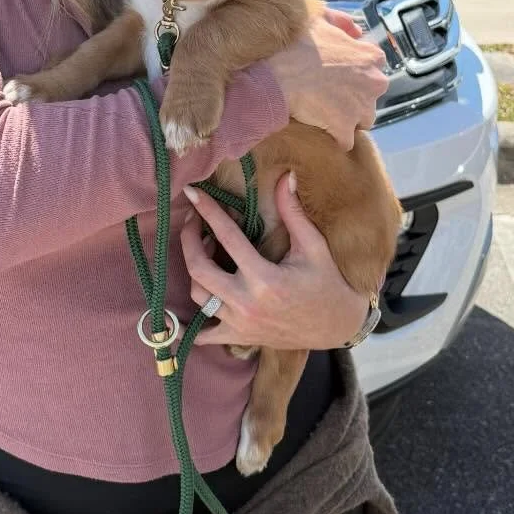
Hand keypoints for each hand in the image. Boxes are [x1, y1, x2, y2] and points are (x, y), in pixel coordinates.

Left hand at [181, 173, 369, 350]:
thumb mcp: (313, 246)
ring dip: (194, 270)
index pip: (227, 237)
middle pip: (199, 269)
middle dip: (189, 240)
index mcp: (265, 279)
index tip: (192, 193)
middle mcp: (247, 303)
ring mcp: (240, 324)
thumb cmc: (326, 282)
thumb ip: (293, 212)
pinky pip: (203, 336)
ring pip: (198, 296)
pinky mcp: (240, 337)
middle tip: (192, 221)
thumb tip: (285, 176)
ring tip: (202, 251)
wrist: (337, 325)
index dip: (208, 211)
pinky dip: (186, 329)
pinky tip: (177, 316)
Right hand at [265, 9, 387, 149]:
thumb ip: (343, 22)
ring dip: (347, 119)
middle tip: (328, 95)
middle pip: (370, 97)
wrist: (278, 75)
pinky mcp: (346, 129)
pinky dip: (335, 138)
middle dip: (354, 98)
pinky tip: (319, 130)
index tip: (336, 76)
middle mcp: (375, 82)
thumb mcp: (321, 20)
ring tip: (324, 113)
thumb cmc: (297, 46)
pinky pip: (345, 140)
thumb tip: (356, 30)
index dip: (354, 74)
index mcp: (372, 57)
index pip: (373, 70)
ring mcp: (362, 108)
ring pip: (362, 120)